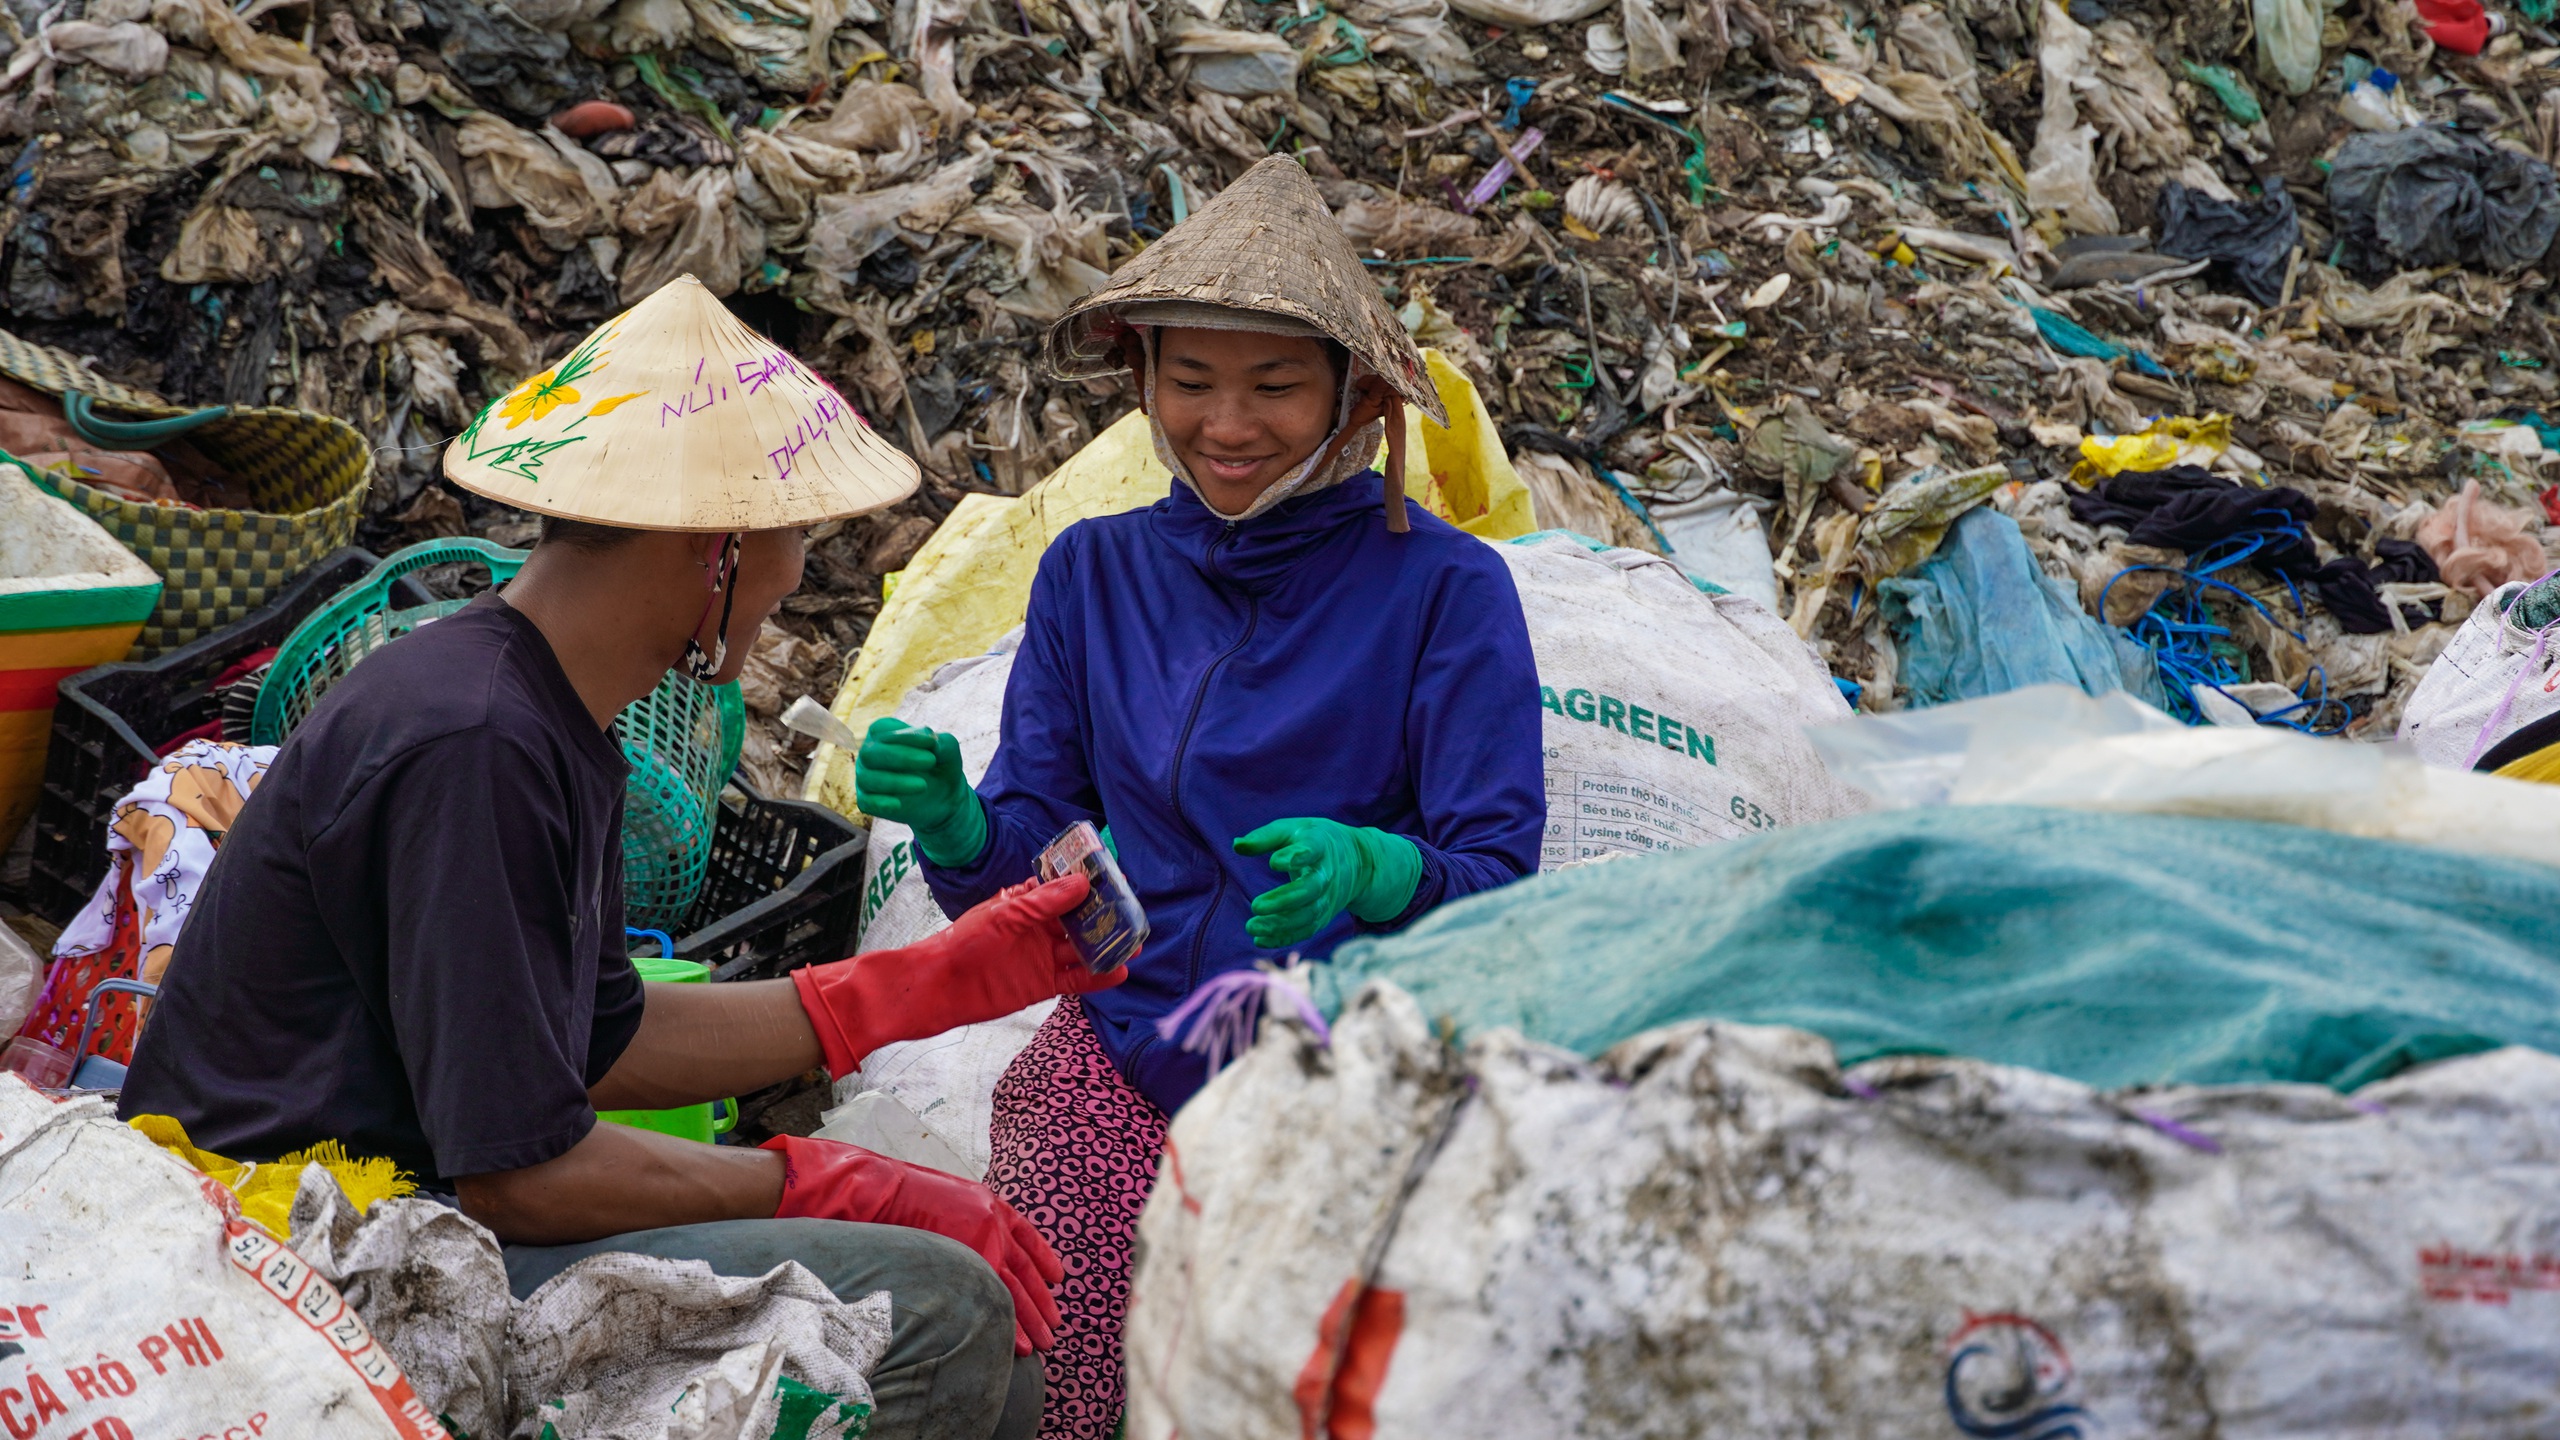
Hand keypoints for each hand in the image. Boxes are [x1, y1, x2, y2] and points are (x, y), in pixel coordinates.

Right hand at [764, 1135, 1062, 1355]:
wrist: (884, 1193)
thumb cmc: (906, 1201)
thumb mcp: (949, 1203)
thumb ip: (969, 1225)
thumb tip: (975, 1250)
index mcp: (992, 1206)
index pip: (1028, 1236)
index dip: (1045, 1259)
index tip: (1058, 1278)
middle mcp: (995, 1223)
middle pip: (1026, 1270)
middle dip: (1042, 1303)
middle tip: (1055, 1328)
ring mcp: (984, 1242)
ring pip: (1017, 1290)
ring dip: (1032, 1321)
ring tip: (1044, 1345)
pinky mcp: (969, 1261)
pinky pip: (996, 1300)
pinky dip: (1009, 1325)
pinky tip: (1021, 1346)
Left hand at [792, 874, 1128, 1075]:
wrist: (938, 985)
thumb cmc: (963, 942)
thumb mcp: (1004, 916)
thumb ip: (1043, 903)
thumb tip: (1082, 884)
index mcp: (1028, 904)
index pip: (1065, 890)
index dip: (1091, 886)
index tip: (1117, 880)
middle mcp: (1039, 929)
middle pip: (1081, 921)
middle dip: (1106, 918)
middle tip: (1134, 916)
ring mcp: (1043, 957)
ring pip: (1083, 950)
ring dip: (1107, 947)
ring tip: (1134, 945)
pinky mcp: (1042, 984)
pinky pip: (1077, 980)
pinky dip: (1097, 977)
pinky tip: (1118, 972)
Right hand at [852, 718, 986, 865]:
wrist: (945, 797)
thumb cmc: (941, 763)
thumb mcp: (948, 749)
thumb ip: (940, 742)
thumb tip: (929, 741)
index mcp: (882, 733)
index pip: (882, 730)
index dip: (905, 735)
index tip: (933, 742)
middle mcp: (869, 753)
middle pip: (871, 754)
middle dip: (901, 757)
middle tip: (930, 761)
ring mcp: (866, 778)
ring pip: (868, 779)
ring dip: (895, 782)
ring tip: (923, 785)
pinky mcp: (868, 801)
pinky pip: (865, 802)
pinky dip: (880, 803)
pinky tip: (898, 805)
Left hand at [1231, 818, 1423, 947]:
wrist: (1356, 860)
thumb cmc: (1313, 840)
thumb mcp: (1292, 830)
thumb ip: (1265, 837)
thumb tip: (1237, 845)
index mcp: (1319, 845)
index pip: (1311, 850)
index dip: (1295, 857)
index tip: (1274, 862)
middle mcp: (1327, 874)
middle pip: (1310, 890)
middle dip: (1284, 900)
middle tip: (1256, 906)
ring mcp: (1328, 898)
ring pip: (1308, 915)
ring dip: (1280, 924)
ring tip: (1252, 926)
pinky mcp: (1324, 916)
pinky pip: (1306, 930)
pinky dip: (1285, 937)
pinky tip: (1260, 940)